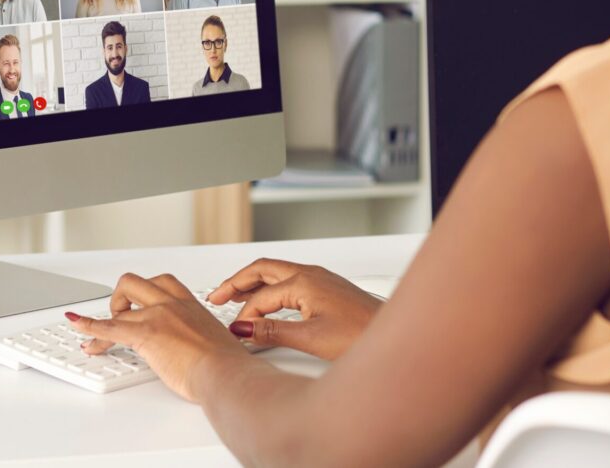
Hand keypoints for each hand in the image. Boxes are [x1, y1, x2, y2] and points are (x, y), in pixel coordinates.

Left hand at [66, 273, 249, 402]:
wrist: (224, 372)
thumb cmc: (226, 363)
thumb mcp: (215, 341)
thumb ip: (201, 338)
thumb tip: (197, 349)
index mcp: (190, 304)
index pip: (162, 284)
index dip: (145, 292)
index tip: (137, 303)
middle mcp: (172, 304)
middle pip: (135, 283)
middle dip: (122, 298)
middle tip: (123, 318)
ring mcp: (157, 316)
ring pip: (119, 305)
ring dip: (106, 318)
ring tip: (102, 335)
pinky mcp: (145, 334)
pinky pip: (109, 328)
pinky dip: (88, 326)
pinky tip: (78, 324)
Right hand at [208, 259, 381, 359]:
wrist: (393, 334)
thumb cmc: (362, 334)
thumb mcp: (311, 338)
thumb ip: (273, 332)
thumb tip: (243, 329)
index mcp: (304, 282)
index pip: (261, 296)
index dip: (244, 315)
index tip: (236, 332)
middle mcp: (311, 274)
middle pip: (263, 270)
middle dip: (237, 282)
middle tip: (216, 295)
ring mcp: (321, 279)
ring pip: (276, 274)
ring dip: (254, 284)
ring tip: (235, 298)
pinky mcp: (327, 288)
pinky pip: (290, 281)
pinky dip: (271, 289)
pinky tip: (268, 304)